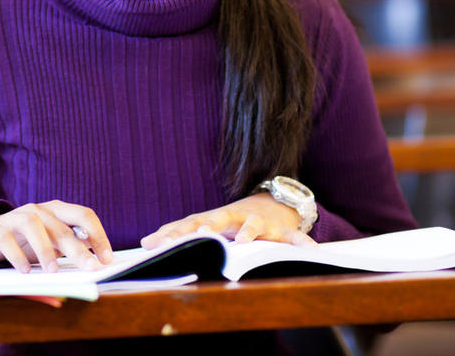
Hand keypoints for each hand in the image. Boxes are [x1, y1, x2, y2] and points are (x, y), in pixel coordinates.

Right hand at [0, 200, 114, 273]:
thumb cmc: (25, 244)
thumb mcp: (48, 246)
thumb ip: (65, 253)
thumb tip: (83, 273)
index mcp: (56, 211)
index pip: (84, 215)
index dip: (98, 235)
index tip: (107, 258)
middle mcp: (38, 210)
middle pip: (61, 227)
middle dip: (78, 250)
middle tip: (90, 268)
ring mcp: (16, 217)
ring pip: (34, 226)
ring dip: (45, 250)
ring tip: (53, 271)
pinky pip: (8, 240)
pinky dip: (17, 256)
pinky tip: (25, 271)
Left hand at [140, 194, 317, 248]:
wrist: (271, 202)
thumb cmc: (232, 219)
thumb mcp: (206, 223)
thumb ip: (178, 232)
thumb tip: (144, 242)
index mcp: (212, 218)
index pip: (188, 224)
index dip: (172, 234)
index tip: (154, 244)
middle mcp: (232, 216)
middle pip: (217, 219)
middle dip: (207, 227)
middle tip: (199, 236)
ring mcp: (257, 221)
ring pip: (253, 224)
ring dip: (249, 231)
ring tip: (246, 241)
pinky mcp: (280, 228)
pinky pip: (293, 237)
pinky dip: (302, 243)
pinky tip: (310, 252)